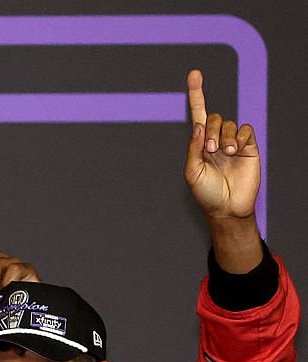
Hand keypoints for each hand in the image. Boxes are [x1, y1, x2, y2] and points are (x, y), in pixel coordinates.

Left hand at [184, 69, 259, 223]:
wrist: (227, 208)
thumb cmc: (206, 193)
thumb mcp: (192, 172)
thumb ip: (193, 148)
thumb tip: (198, 126)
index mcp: (199, 145)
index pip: (197, 115)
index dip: (196, 94)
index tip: (194, 74)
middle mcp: (215, 140)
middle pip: (212, 118)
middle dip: (210, 130)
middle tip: (210, 149)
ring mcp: (232, 143)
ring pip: (228, 123)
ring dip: (224, 137)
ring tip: (225, 153)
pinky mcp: (249, 146)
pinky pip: (245, 129)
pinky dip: (239, 137)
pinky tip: (236, 151)